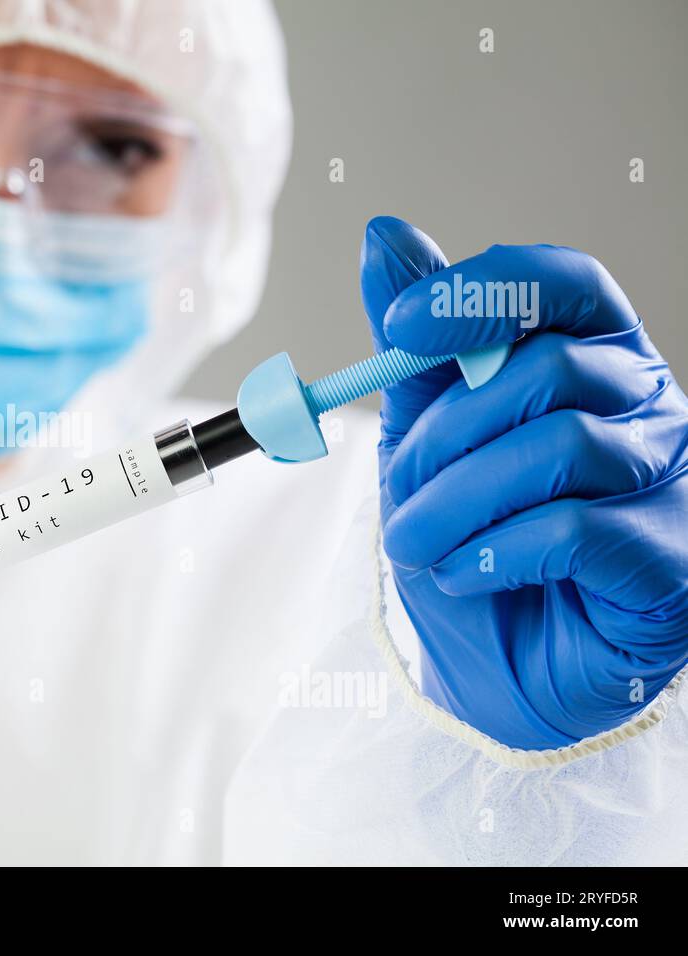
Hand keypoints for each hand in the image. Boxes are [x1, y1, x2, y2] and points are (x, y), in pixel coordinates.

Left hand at [361, 216, 687, 748]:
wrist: (491, 668)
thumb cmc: (467, 538)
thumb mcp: (423, 434)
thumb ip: (415, 344)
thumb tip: (384, 234)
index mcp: (590, 359)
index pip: (563, 284)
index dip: (482, 292)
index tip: (399, 324)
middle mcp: (646, 407)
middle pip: (546, 370)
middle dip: (443, 435)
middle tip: (398, 490)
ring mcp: (673, 482)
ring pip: (559, 448)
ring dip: (455, 502)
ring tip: (414, 545)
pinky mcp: (676, 563)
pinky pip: (579, 530)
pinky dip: (497, 553)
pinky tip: (467, 573)